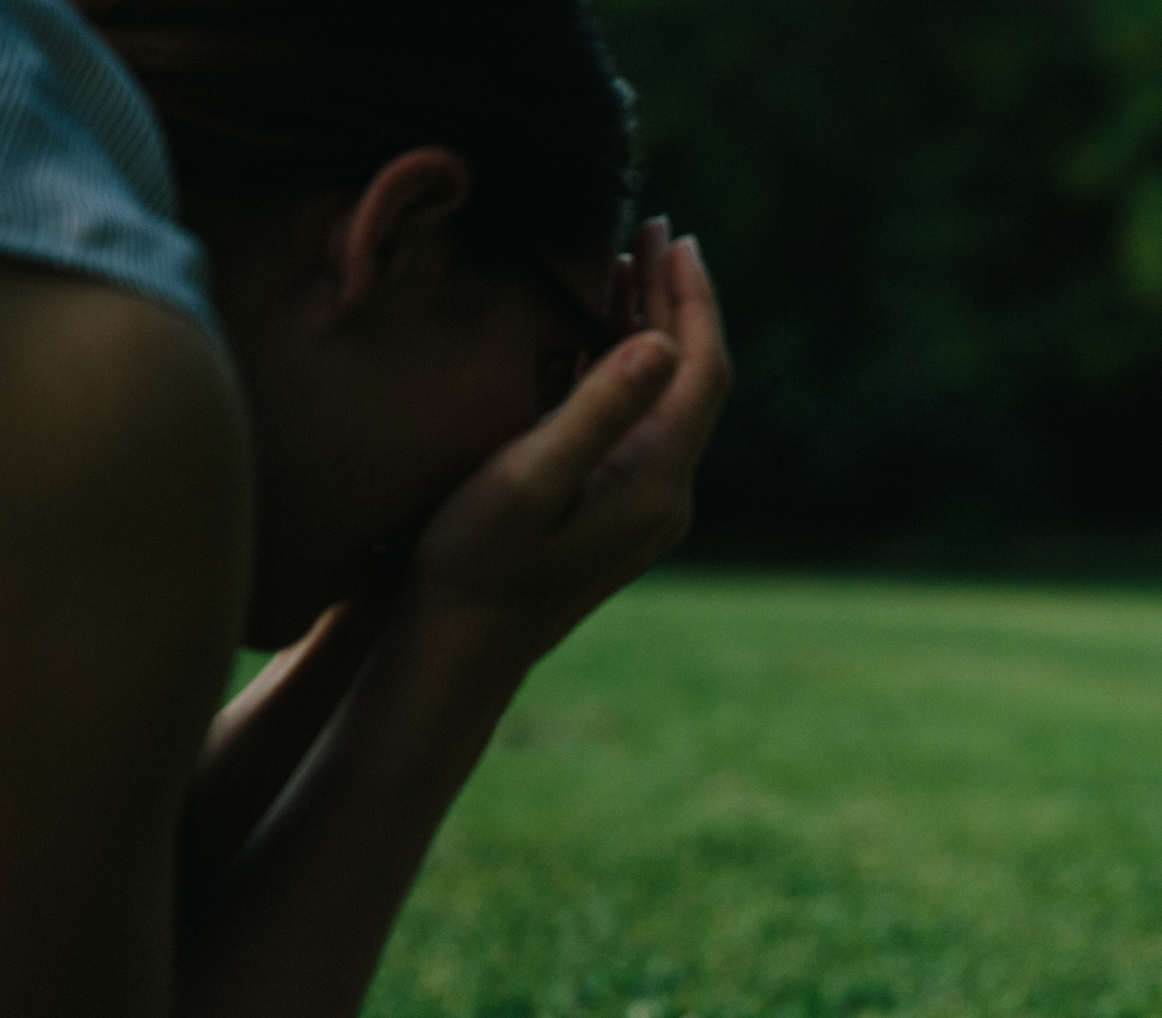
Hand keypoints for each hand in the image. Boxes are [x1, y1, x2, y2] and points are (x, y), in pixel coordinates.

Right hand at [410, 216, 732, 655]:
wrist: (460, 646)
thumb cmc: (477, 560)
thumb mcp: (528, 478)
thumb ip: (597, 409)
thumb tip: (662, 343)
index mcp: (656, 480)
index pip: (701, 370)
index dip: (692, 298)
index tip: (674, 235)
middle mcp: (667, 494)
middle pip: (693, 378)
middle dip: (676, 299)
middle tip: (653, 228)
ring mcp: (645, 505)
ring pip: (667, 397)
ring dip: (651, 327)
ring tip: (627, 260)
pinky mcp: (618, 508)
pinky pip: (641, 420)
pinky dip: (625, 365)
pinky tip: (598, 332)